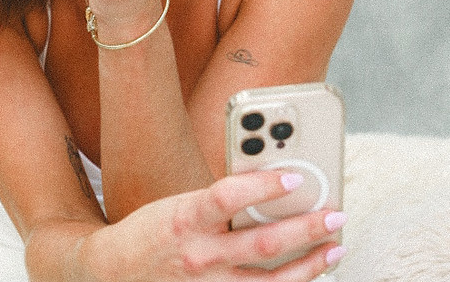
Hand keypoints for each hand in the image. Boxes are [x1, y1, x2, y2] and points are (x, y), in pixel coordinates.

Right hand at [82, 169, 345, 280]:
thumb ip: (219, 202)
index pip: (227, 197)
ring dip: (311, 265)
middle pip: (263, 244)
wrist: (113, 274)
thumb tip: (270, 187)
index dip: (263, 185)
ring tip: (335, 247)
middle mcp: (198, 257)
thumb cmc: (153, 232)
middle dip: (306, 229)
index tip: (296, 177)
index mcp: (184, 219)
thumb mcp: (178, 205)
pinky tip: (308, 276)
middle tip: (335, 214)